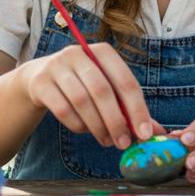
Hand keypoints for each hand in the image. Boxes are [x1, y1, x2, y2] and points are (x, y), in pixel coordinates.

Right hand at [17, 43, 155, 150]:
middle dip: (116, 121)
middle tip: (124, 143)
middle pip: (102, 91)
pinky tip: (85, 130)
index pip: (125, 81)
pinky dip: (78, 125)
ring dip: (98, 127)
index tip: (145, 133)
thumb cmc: (81, 84)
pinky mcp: (40, 82)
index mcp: (102, 52)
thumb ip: (128, 107)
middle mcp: (78, 53)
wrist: (38, 79)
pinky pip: (63, 110)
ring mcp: (56, 66)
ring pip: (82, 101)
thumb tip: (155, 131)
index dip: (137, 109)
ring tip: (107, 141)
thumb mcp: (105, 88)